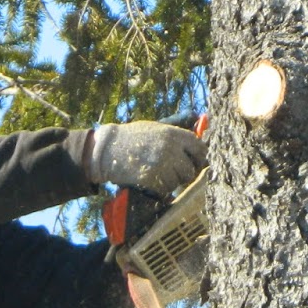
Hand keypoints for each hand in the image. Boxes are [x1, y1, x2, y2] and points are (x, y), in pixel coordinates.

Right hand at [86, 122, 206, 194]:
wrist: (107, 149)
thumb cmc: (133, 137)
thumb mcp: (156, 126)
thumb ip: (177, 125)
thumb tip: (198, 117)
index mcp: (173, 134)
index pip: (200, 148)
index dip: (199, 158)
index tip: (195, 162)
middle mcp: (170, 148)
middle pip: (190, 169)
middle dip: (183, 174)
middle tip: (173, 172)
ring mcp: (162, 164)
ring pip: (178, 181)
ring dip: (171, 182)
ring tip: (157, 173)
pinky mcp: (152, 179)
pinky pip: (165, 189)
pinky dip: (160, 188)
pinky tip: (150, 179)